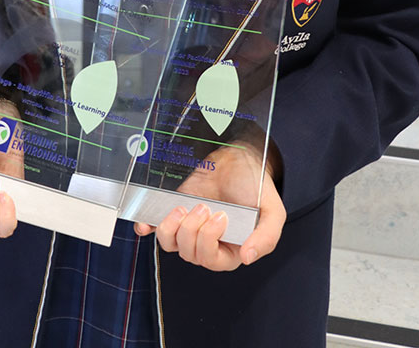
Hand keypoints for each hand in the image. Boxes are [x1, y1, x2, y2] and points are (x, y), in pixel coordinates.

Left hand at [134, 144, 285, 270]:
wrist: (237, 156)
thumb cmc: (255, 185)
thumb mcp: (272, 211)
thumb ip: (266, 237)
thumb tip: (248, 257)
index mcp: (231, 249)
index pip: (212, 261)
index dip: (209, 241)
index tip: (219, 216)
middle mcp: (208, 242)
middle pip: (189, 254)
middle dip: (193, 229)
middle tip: (204, 206)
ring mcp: (189, 227)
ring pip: (170, 244)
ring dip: (172, 228)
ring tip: (183, 207)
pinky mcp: (176, 212)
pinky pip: (155, 229)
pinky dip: (148, 227)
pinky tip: (146, 222)